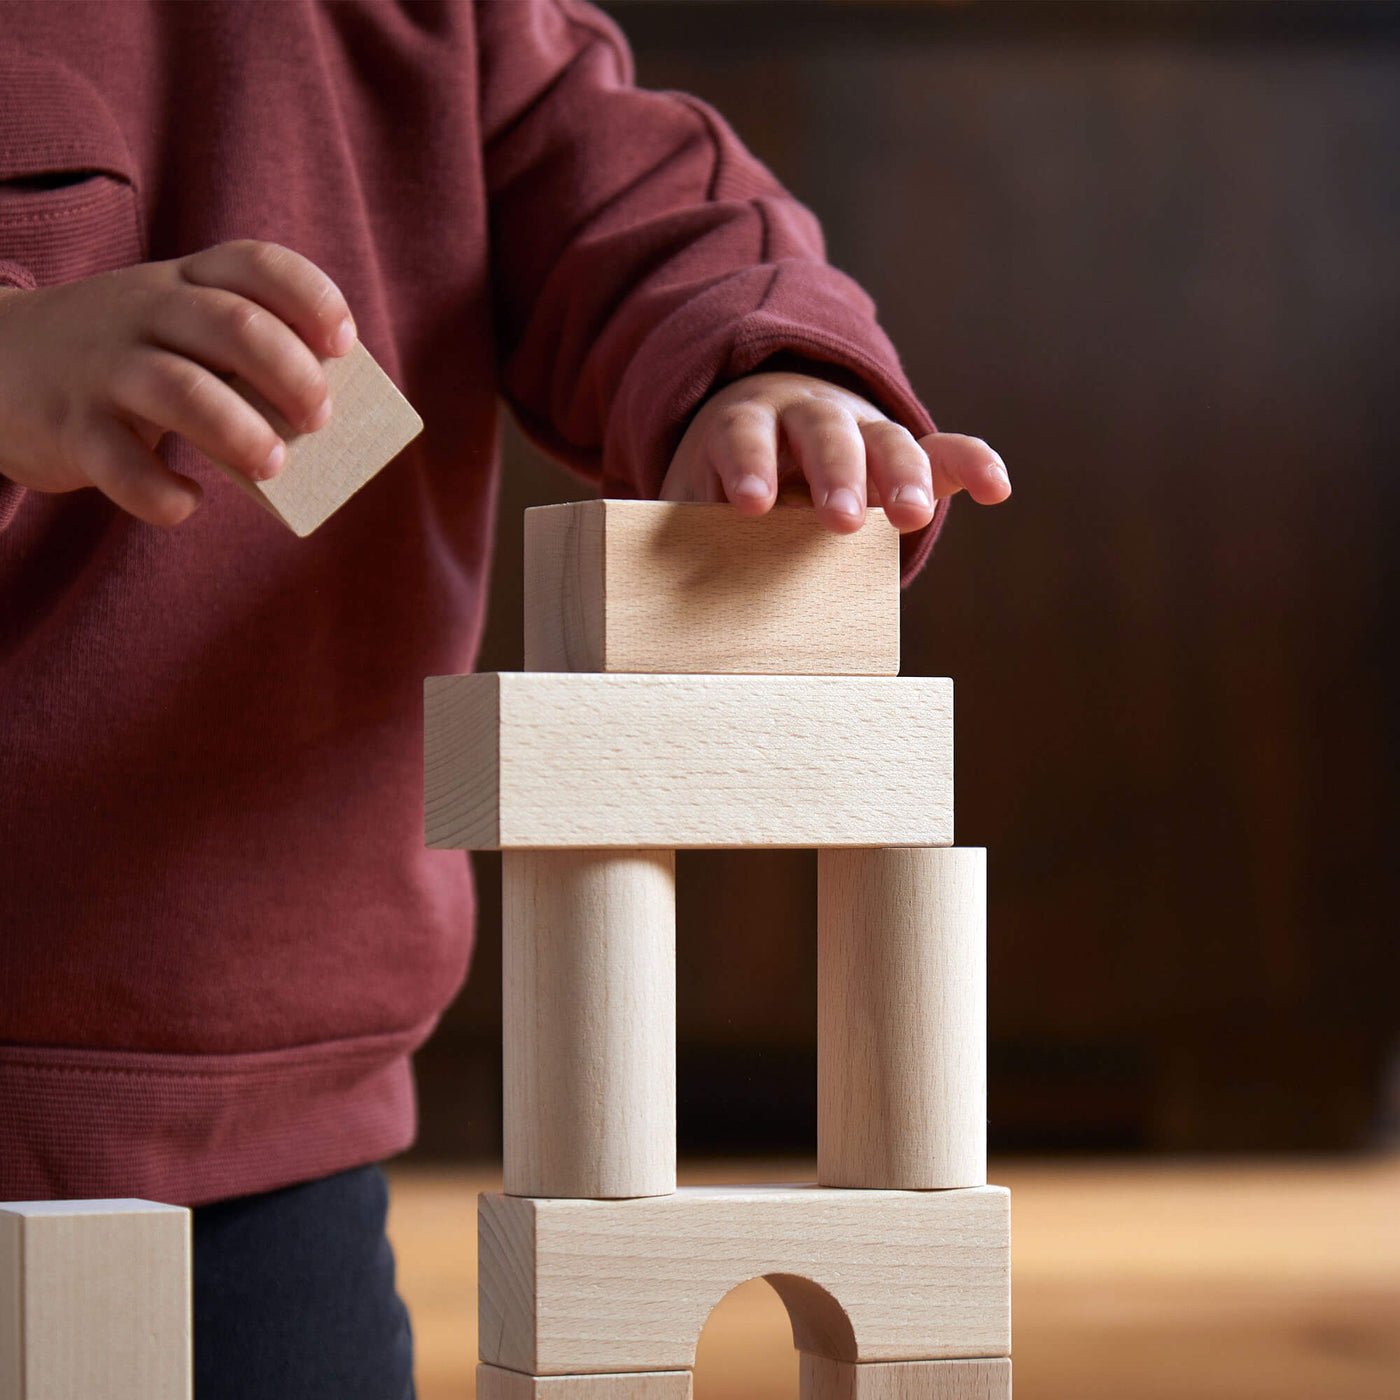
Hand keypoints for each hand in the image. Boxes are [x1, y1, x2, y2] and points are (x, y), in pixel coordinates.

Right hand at [0, 240, 354, 525]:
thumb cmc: (126, 355)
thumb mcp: (176, 328)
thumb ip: (242, 355)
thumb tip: (327, 418)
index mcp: (184, 282)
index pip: (256, 263)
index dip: (311, 299)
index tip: (344, 345)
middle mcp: (144, 311)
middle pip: (232, 325)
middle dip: (292, 375)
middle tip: (319, 420)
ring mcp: (104, 368)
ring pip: (181, 390)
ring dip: (241, 433)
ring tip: (274, 464)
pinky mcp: (71, 429)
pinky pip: (121, 466)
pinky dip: (163, 494)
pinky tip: (188, 500)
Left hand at [661, 370, 1010, 533]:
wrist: (765, 427)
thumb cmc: (721, 485)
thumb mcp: (692, 500)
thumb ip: (678, 536)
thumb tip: (638, 605)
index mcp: (745, 426)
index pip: (744, 437)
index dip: (749, 465)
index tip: (750, 505)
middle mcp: (805, 418)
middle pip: (822, 431)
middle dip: (834, 472)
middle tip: (838, 520)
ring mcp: (859, 430)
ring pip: (883, 439)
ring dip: (898, 474)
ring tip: (908, 518)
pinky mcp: (902, 453)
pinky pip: (940, 453)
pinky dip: (969, 464)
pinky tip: (997, 488)